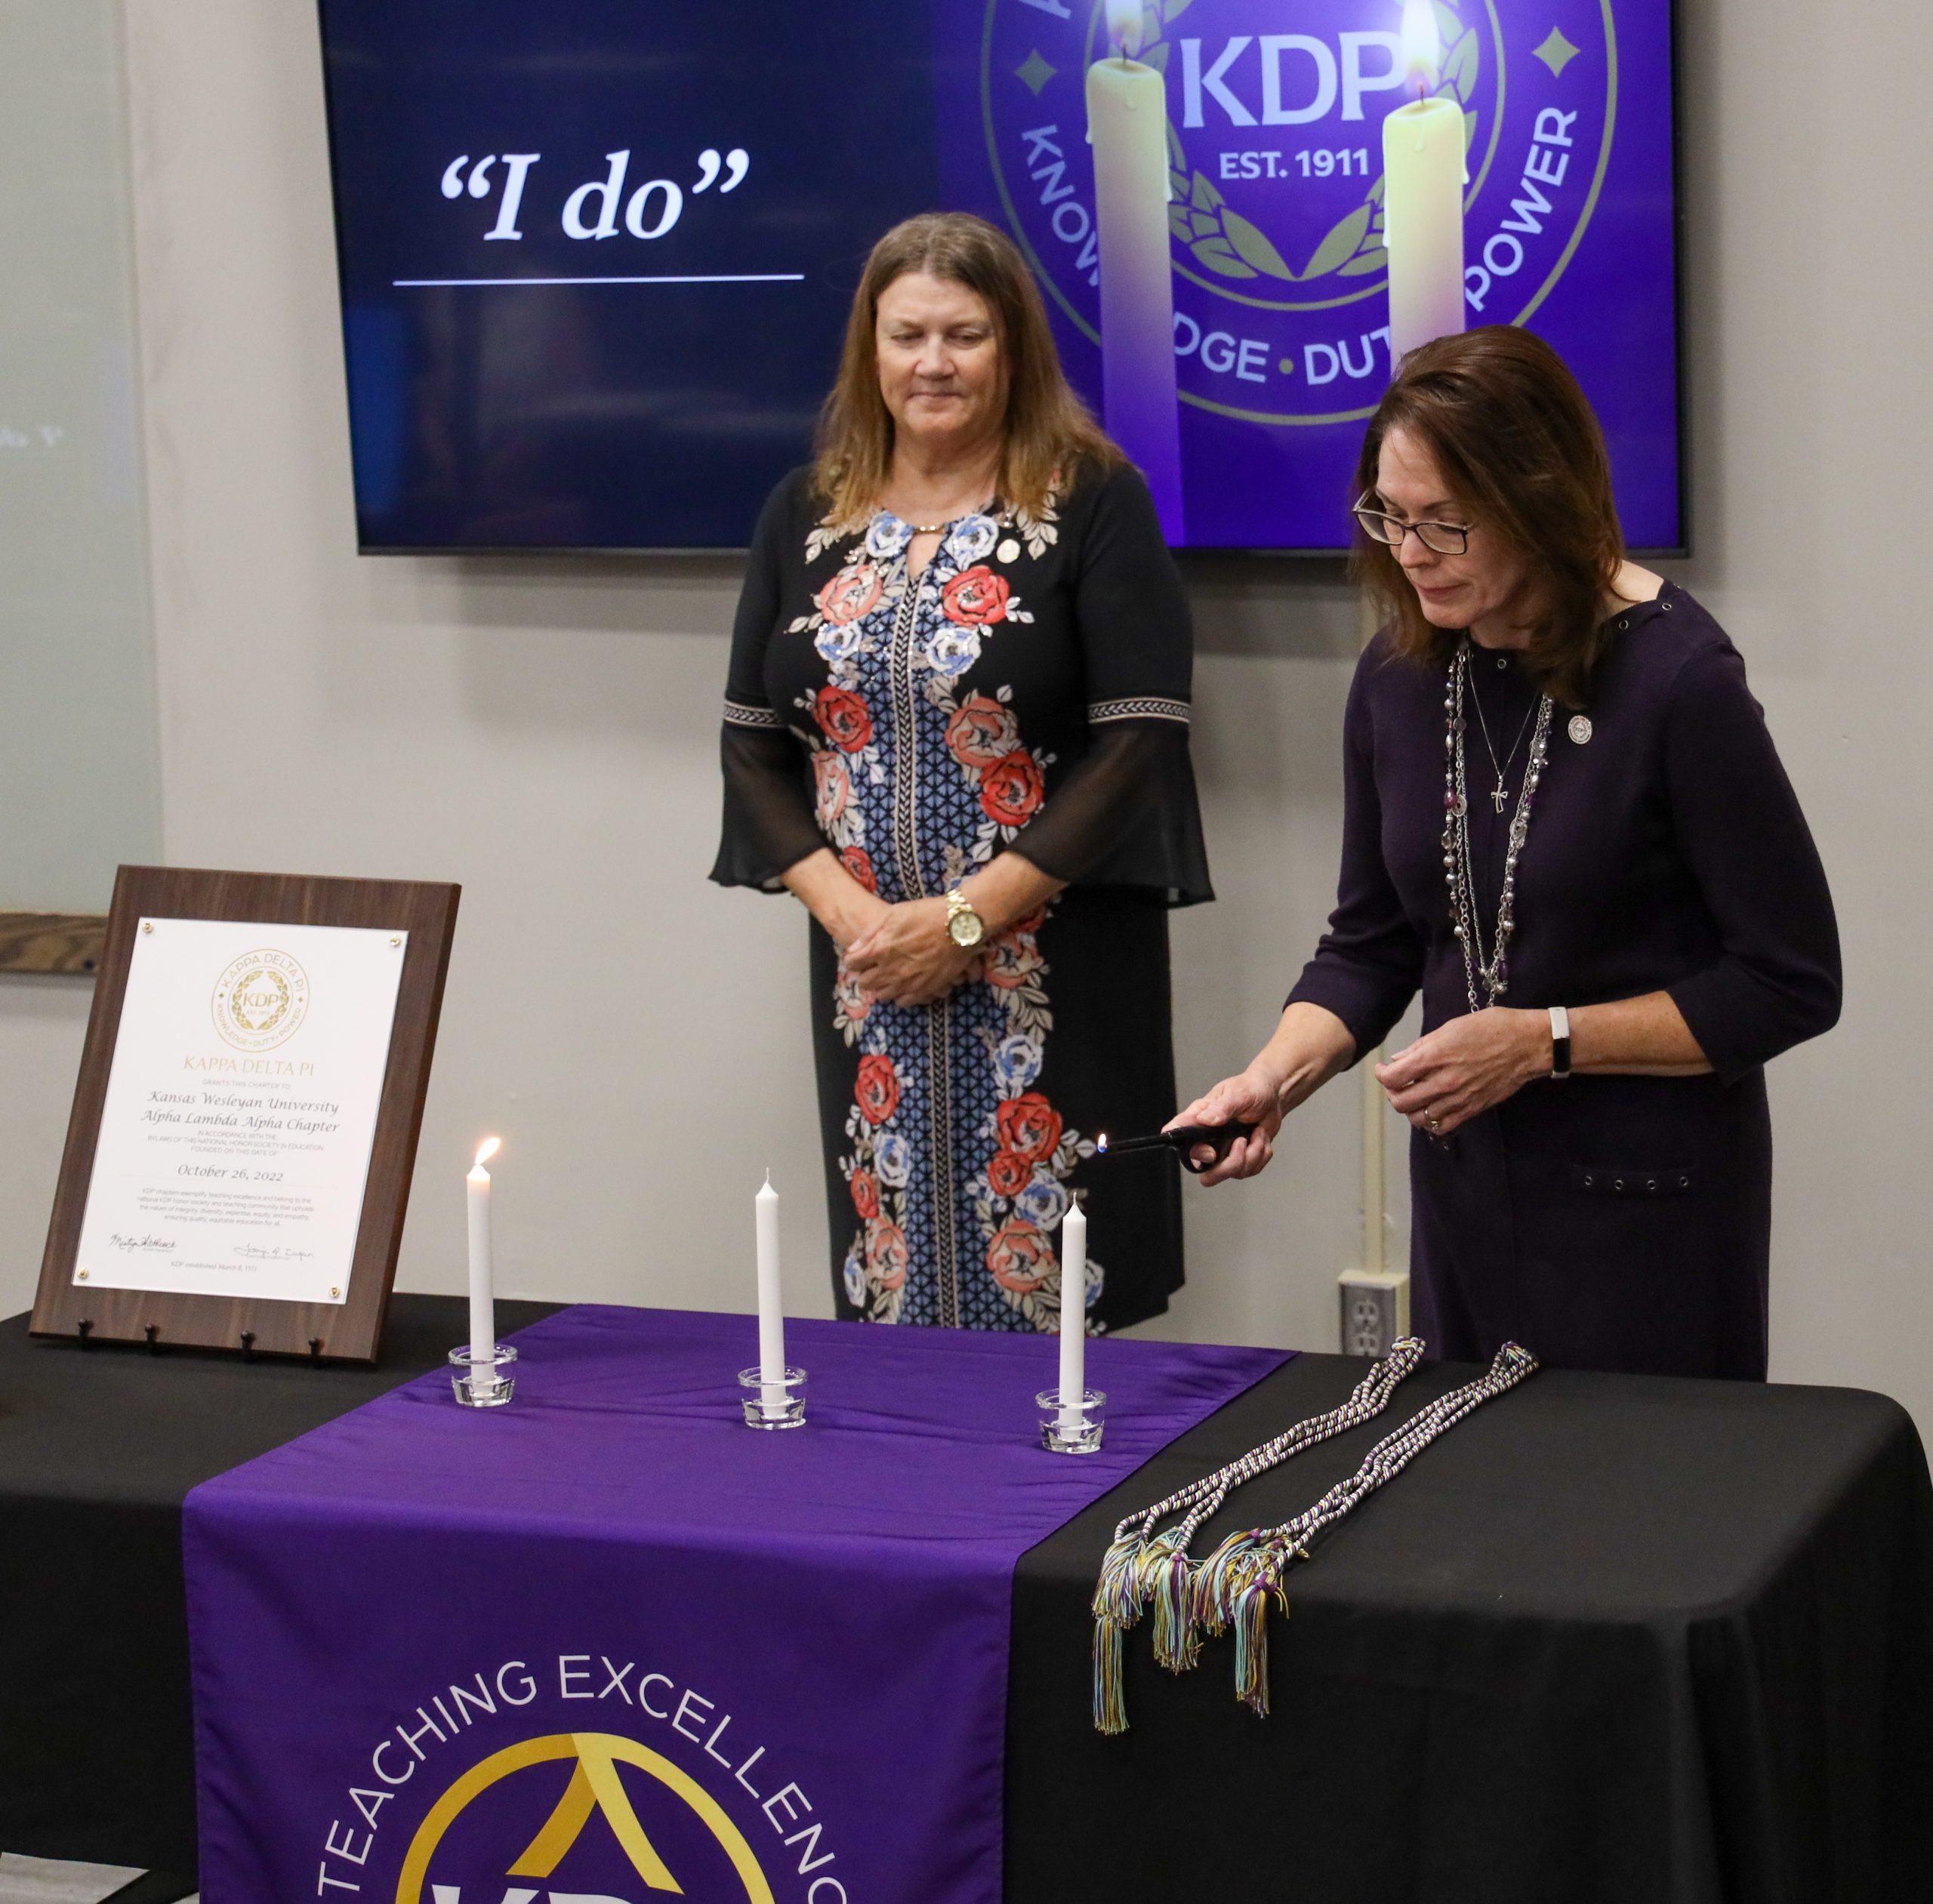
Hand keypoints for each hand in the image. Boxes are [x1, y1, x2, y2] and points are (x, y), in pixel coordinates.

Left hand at [845, 897, 981, 1006]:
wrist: (959, 925)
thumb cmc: (926, 914)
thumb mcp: (894, 914)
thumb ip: (871, 932)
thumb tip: (855, 948)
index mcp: (879, 950)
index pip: (852, 963)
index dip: (854, 959)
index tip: (859, 957)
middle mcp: (890, 970)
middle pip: (864, 983)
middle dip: (865, 974)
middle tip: (872, 967)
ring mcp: (908, 983)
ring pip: (882, 995)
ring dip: (881, 986)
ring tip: (888, 975)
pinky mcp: (924, 989)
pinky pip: (903, 1002)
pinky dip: (899, 995)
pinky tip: (903, 984)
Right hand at [1165, 1066, 1285, 1185]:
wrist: (1272, 1097)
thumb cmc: (1250, 1088)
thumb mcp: (1237, 1094)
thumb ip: (1221, 1107)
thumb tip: (1204, 1119)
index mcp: (1199, 1119)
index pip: (1180, 1138)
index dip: (1190, 1152)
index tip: (1211, 1152)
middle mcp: (1207, 1138)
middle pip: (1204, 1170)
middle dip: (1228, 1165)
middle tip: (1240, 1143)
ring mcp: (1224, 1151)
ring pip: (1232, 1172)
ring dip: (1252, 1154)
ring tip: (1257, 1133)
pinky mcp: (1241, 1158)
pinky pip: (1250, 1170)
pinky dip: (1261, 1155)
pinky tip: (1260, 1138)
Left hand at [1376, 1007, 1546, 1136]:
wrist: (1529, 1044)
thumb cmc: (1493, 1028)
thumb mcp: (1452, 1027)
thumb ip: (1421, 1046)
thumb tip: (1398, 1059)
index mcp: (1436, 1056)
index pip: (1392, 1077)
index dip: (1382, 1074)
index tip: (1384, 1069)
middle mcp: (1444, 1081)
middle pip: (1400, 1101)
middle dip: (1392, 1092)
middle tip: (1396, 1083)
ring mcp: (1459, 1098)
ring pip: (1418, 1118)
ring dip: (1409, 1108)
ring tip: (1413, 1095)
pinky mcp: (1472, 1109)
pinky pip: (1442, 1126)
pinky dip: (1430, 1122)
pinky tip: (1431, 1109)